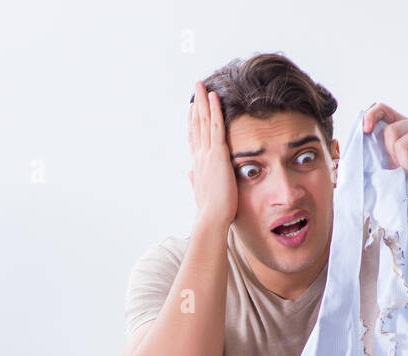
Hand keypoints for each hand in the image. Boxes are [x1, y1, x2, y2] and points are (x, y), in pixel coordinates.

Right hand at [187, 80, 237, 229]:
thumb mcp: (200, 192)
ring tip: (202, 84)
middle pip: (196, 124)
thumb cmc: (209, 211)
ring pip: (203, 121)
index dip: (192, 121)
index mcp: (197, 165)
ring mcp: (207, 154)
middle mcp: (199, 156)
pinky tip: (214, 97)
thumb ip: (194, 179)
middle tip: (196, 87)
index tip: (191, 108)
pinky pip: (215, 127)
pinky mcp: (217, 154)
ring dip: (203, 101)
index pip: (194, 138)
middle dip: (196, 105)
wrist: (211, 218)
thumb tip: (189, 173)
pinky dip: (214, 110)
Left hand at [362, 102, 407, 196]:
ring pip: (403, 143)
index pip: (384, 109)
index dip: (372, 115)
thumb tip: (363, 135)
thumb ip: (379, 148)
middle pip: (391, 130)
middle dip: (392, 154)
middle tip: (402, 166)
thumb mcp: (390, 162)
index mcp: (403, 125)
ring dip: (405, 163)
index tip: (366, 131)